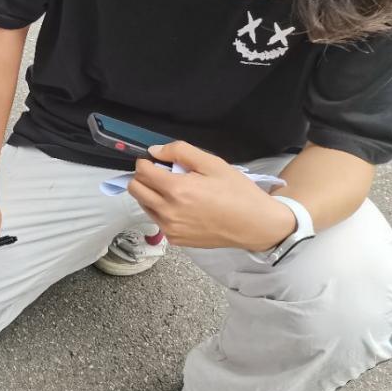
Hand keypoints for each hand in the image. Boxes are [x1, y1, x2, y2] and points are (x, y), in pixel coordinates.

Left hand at [127, 141, 295, 250]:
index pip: (142, 172)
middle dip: (143, 177)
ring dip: (150, 194)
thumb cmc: (237, 191)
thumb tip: (154, 151)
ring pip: (143, 205)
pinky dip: (161, 210)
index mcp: (176, 190)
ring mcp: (170, 228)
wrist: (255, 225)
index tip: (156, 161)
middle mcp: (168, 211)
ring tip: (174, 190)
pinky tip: (182, 206)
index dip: (146, 162)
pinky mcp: (175, 240)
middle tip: (162, 174)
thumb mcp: (212, 163)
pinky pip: (157, 220)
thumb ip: (180, 152)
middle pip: (135, 189)